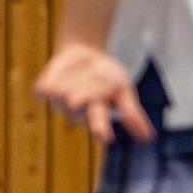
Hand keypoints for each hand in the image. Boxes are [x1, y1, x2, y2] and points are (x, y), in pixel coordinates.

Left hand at [33, 43, 152, 143]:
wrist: (85, 54)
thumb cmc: (106, 75)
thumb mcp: (123, 90)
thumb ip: (131, 113)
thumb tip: (149, 138)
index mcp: (96, 115)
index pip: (98, 125)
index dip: (100, 129)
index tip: (105, 137)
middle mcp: (76, 112)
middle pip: (76, 104)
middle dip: (82, 92)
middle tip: (90, 84)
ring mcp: (58, 103)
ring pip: (62, 91)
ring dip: (75, 76)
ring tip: (84, 72)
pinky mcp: (43, 91)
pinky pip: (44, 88)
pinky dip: (54, 76)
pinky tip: (63, 73)